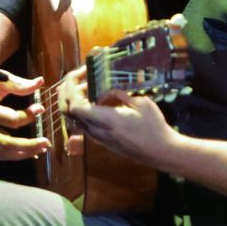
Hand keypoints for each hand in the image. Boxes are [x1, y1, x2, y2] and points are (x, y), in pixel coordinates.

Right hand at [0, 69, 50, 161]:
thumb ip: (20, 84)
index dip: (29, 115)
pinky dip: (13, 155)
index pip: (12, 120)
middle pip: (8, 144)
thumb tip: (40, 82)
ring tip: (41, 149)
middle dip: (29, 146)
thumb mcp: (0, 79)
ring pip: (2, 153)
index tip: (40, 108)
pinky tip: (28, 153)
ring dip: (23, 153)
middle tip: (46, 142)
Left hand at [65, 86, 179, 167]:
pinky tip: (92, 97)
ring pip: (72, 118)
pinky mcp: (100, 139)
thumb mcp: (141, 104)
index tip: (81, 74)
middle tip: (77, 75)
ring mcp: (97, 137)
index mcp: (107, 120)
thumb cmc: (154, 127)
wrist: (159, 152)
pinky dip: (79, 108)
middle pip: (67, 111)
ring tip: (84, 84)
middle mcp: (97, 130)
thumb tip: (107, 89)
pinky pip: (81, 122)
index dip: (71, 89)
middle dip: (66, 91)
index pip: (75, 106)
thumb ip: (120, 94)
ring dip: (72, 99)